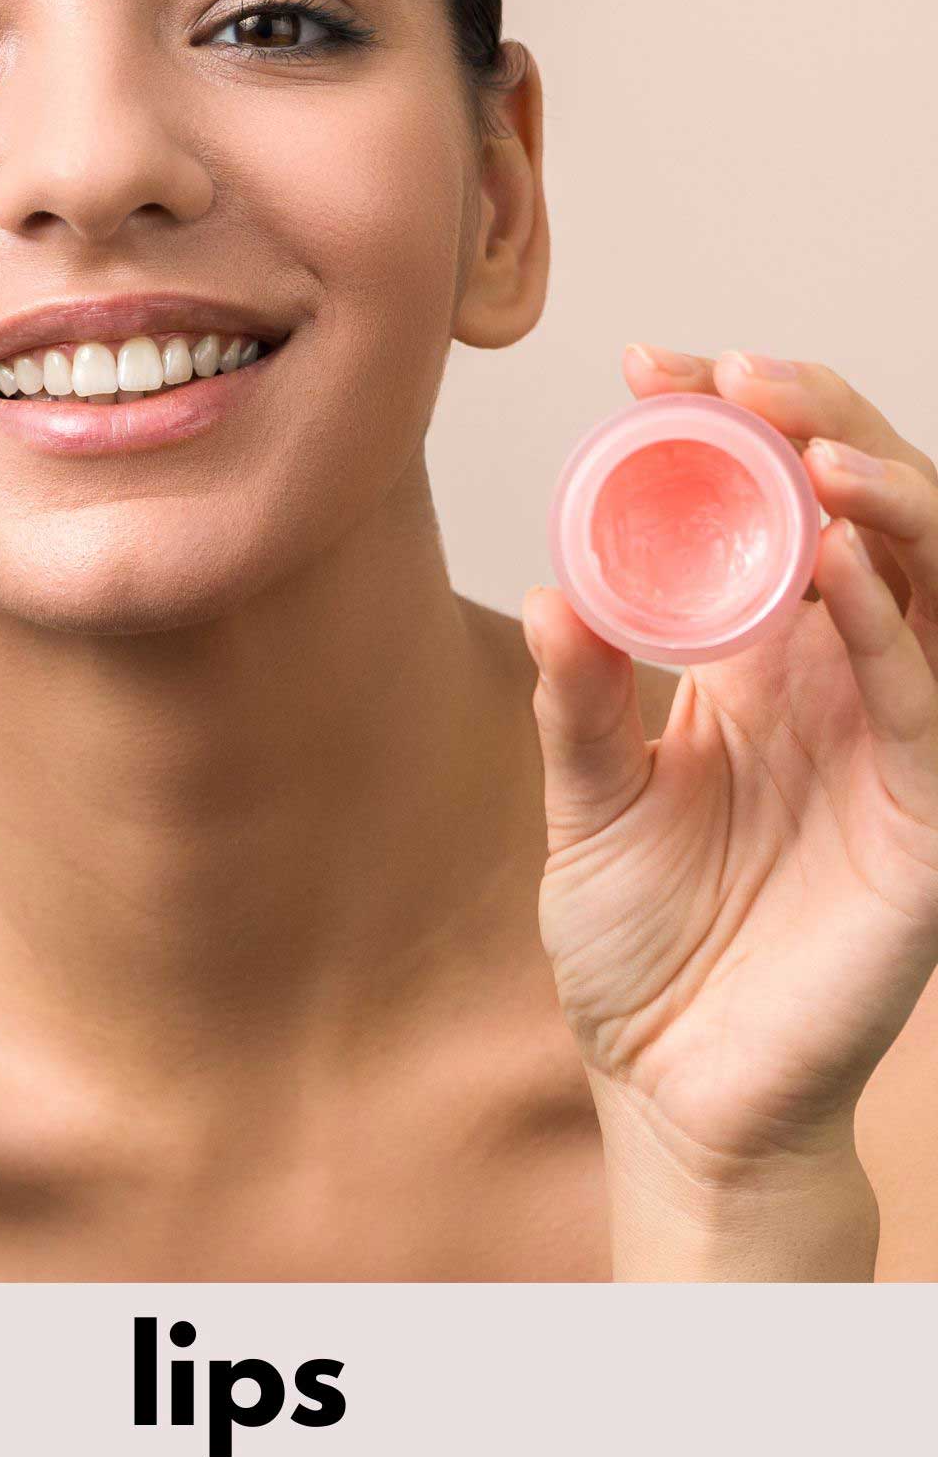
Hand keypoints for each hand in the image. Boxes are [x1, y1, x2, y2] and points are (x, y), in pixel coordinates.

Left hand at [526, 346, 937, 1183]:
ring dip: (881, 496)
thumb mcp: (588, 802)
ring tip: (808, 439)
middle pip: (870, 519)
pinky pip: (924, 700)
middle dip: (820, 427)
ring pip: (929, 585)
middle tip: (742, 375)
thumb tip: (556, 586)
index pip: (775, 511)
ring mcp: (894, 745)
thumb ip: (581, 700)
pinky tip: (837, 556)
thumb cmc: (640, 947)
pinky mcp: (924, 821)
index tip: (652, 368)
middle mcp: (844, 685)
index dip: (731, 430)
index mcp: (768, 664)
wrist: (672, 1089)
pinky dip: (886, 620)